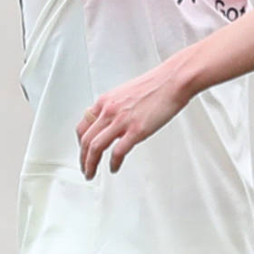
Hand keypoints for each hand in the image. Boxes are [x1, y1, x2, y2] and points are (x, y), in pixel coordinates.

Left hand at [78, 65, 192, 177]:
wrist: (173, 80)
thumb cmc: (155, 85)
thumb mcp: (125, 94)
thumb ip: (115, 108)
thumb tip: (112, 121)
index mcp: (105, 102)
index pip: (83, 127)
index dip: (80, 143)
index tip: (83, 152)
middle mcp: (109, 111)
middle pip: (86, 140)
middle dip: (82, 158)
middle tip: (84, 168)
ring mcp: (121, 121)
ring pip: (96, 148)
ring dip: (91, 164)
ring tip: (92, 173)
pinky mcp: (136, 130)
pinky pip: (117, 152)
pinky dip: (113, 163)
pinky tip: (114, 168)